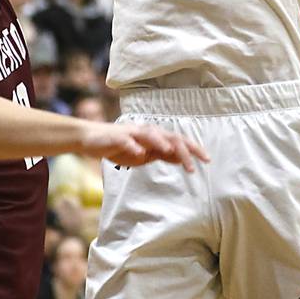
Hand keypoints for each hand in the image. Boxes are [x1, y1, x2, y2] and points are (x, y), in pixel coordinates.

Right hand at [80, 122, 208, 172]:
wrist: (92, 140)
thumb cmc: (120, 147)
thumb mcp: (145, 154)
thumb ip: (163, 155)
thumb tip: (182, 158)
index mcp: (156, 137)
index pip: (179, 141)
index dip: (194, 149)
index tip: (207, 160)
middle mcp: (147, 132)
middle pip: (170, 137)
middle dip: (183, 150)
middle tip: (194, 166)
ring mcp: (132, 133)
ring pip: (151, 135)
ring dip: (161, 143)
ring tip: (171, 153)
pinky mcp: (117, 137)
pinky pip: (127, 141)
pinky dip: (134, 146)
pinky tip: (139, 153)